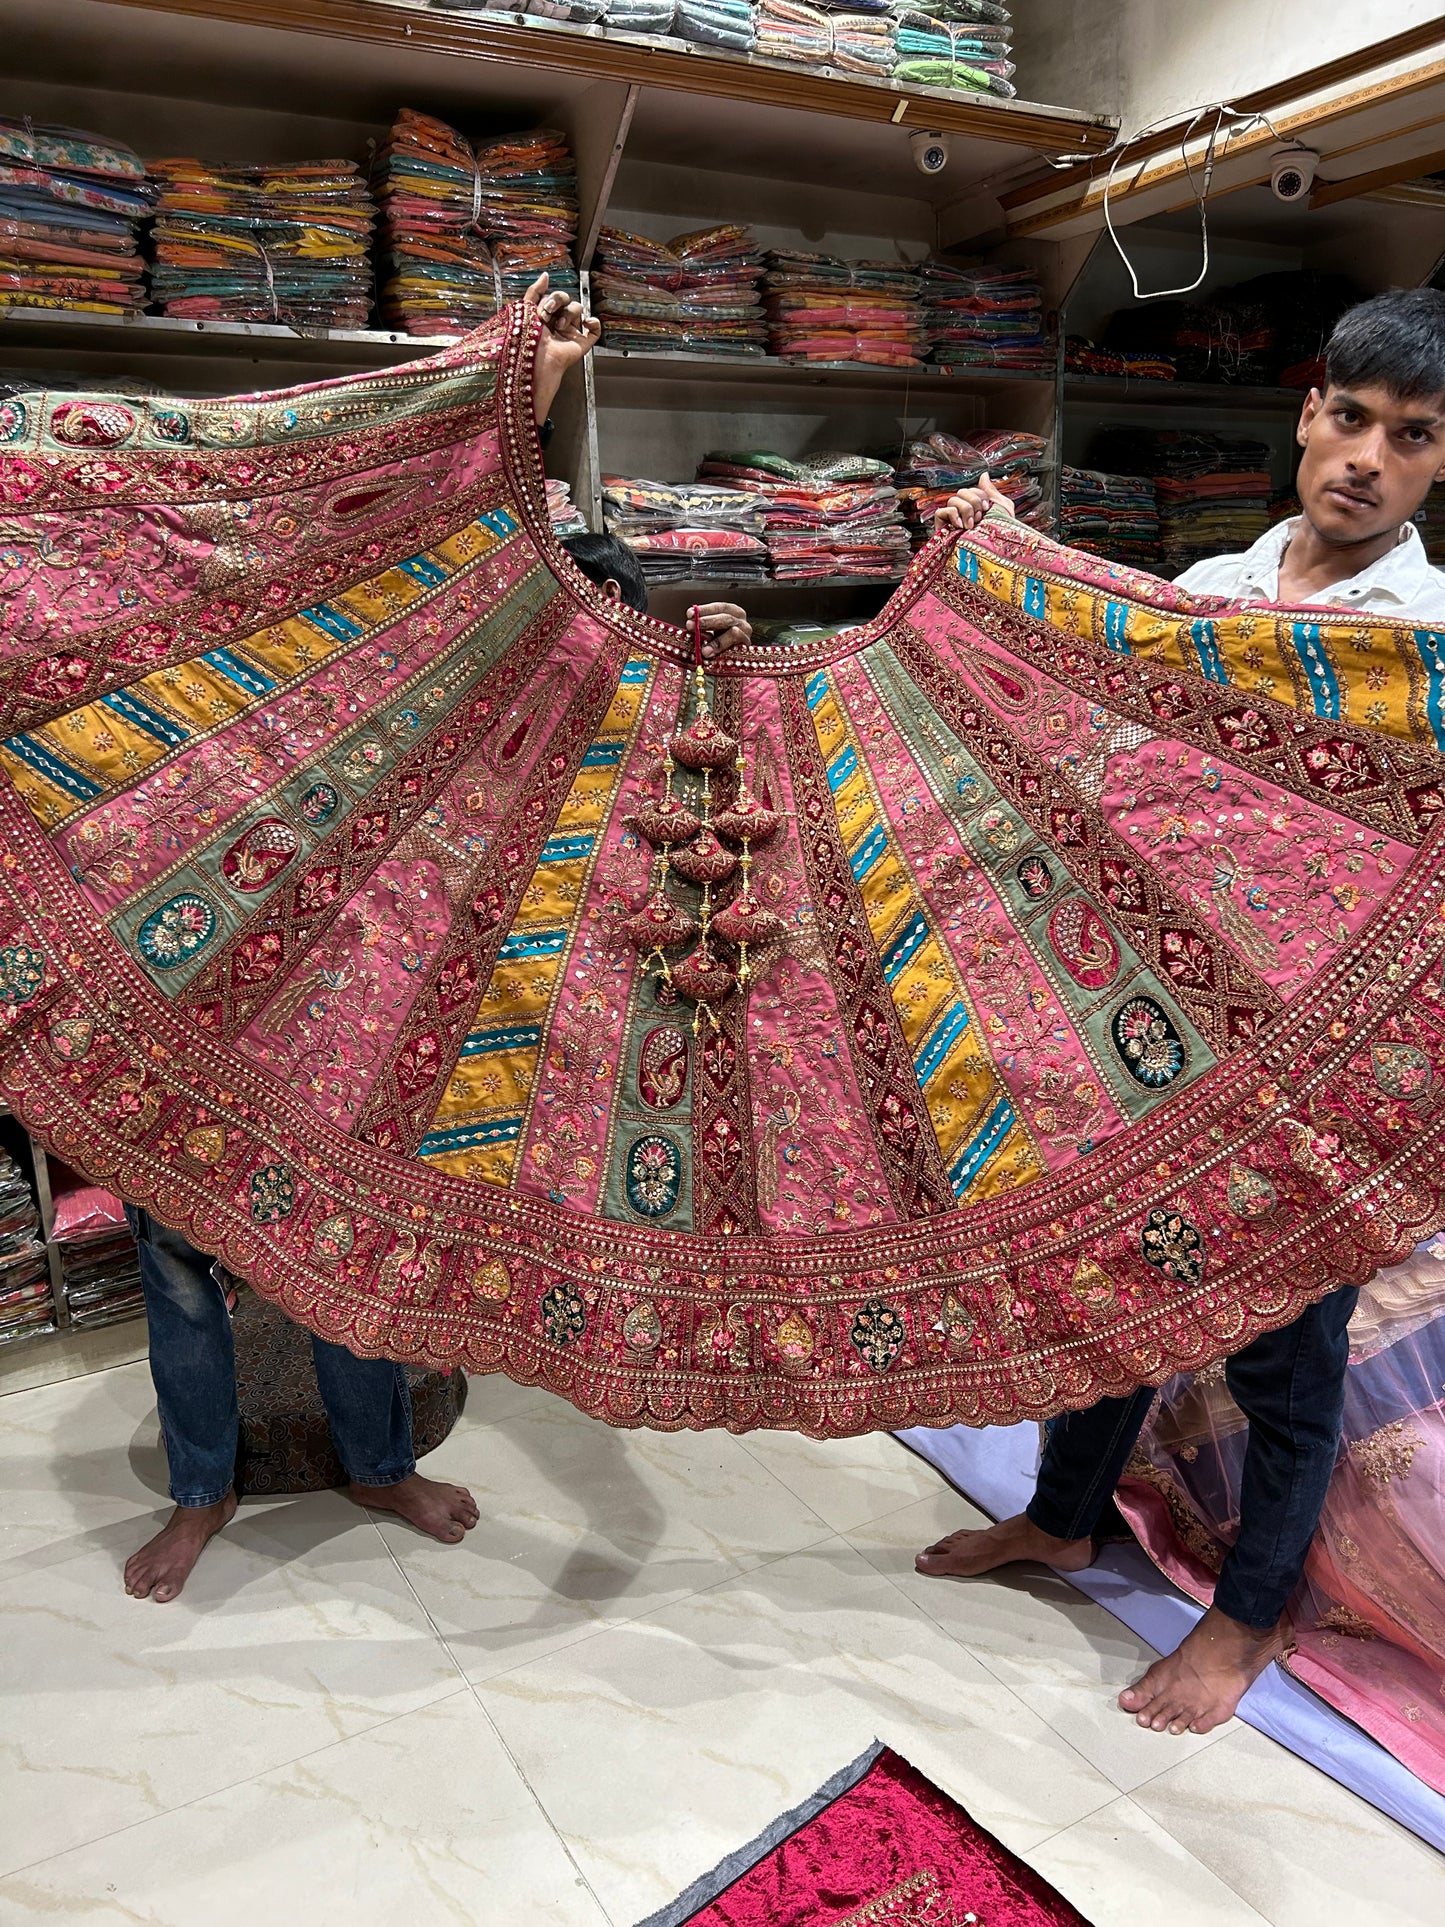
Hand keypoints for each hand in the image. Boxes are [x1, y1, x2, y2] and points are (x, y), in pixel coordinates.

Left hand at [524, 272, 600, 424]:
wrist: (536, 359)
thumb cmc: (527, 339)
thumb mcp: (525, 308)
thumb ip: (534, 291)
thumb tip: (545, 276)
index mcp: (544, 317)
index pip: (552, 298)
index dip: (549, 299)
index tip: (541, 309)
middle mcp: (558, 323)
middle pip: (566, 300)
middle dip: (558, 302)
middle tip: (549, 313)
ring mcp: (571, 333)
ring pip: (578, 309)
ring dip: (569, 313)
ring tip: (560, 325)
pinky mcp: (582, 343)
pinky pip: (594, 329)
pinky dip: (593, 323)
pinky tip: (585, 322)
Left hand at [690, 602, 751, 661]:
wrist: (738, 654)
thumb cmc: (721, 638)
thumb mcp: (711, 630)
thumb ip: (703, 628)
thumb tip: (692, 627)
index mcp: (732, 611)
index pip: (719, 607)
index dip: (704, 610)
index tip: (689, 614)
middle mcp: (741, 620)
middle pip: (725, 618)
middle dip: (707, 622)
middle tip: (691, 626)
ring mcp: (746, 634)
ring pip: (733, 633)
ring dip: (717, 641)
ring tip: (704, 650)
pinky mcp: (746, 647)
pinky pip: (736, 647)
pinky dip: (724, 650)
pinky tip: (712, 654)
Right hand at [934, 472, 1015, 533]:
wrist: (993, 558)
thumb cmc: (1000, 537)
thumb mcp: (1002, 510)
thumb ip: (992, 491)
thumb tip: (983, 475)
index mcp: (976, 508)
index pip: (972, 490)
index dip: (980, 495)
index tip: (987, 508)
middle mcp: (963, 513)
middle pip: (962, 492)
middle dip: (973, 502)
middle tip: (980, 518)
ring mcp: (952, 521)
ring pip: (953, 499)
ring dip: (965, 509)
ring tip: (971, 525)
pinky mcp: (941, 529)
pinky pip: (941, 511)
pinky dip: (952, 514)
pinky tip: (960, 526)